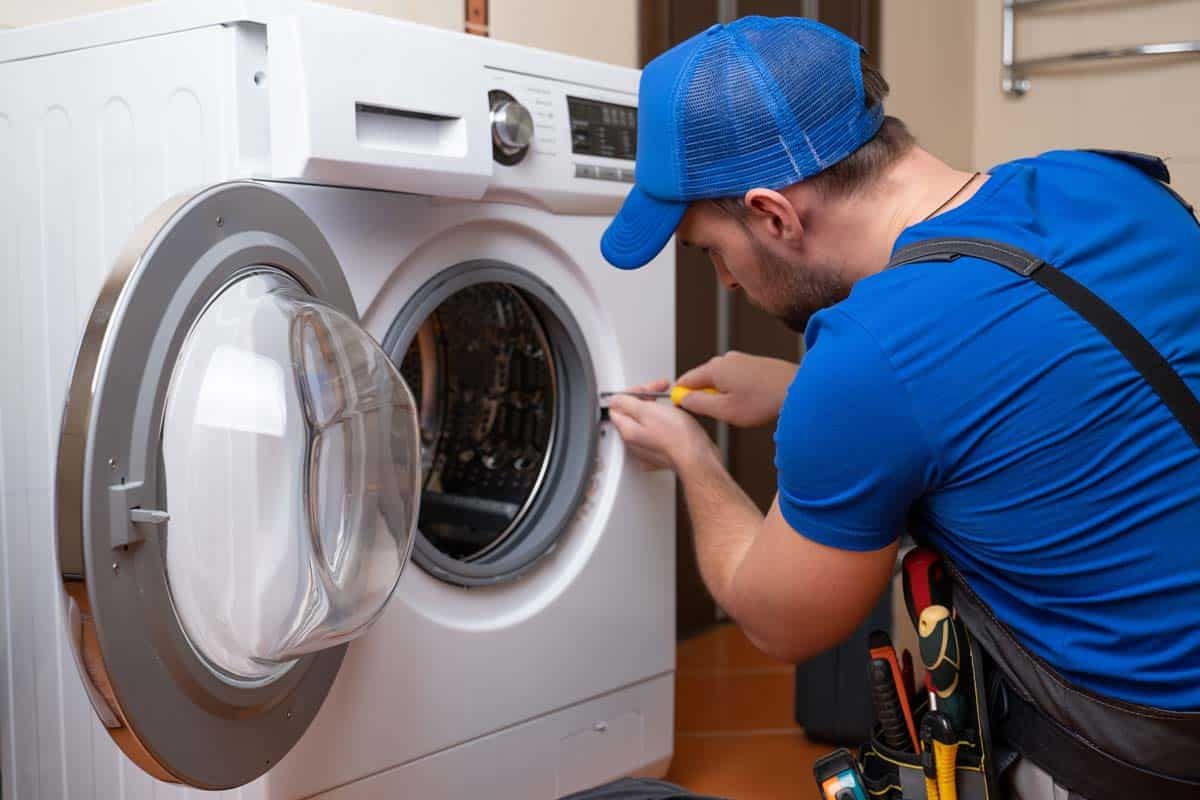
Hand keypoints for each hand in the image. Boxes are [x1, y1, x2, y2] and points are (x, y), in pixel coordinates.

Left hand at [607, 379, 719, 472]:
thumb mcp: (648, 411)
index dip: (632, 393)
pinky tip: (675, 418)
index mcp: (628, 431)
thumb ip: (627, 403)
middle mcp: (635, 443)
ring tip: (671, 404)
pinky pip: (658, 432)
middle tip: (661, 390)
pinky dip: (665, 422)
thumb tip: (614, 400)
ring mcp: (649, 449)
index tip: (646, 389)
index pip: (618, 407)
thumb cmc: (678, 437)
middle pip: (632, 414)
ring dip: (657, 409)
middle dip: (646, 399)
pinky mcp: (662, 452)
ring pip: (646, 422)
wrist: (697, 458)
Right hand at [675, 351, 797, 427]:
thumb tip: (683, 399)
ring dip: (722, 396)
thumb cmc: (765, 401)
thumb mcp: (725, 410)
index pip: (685, 380)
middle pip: (702, 380)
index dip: (681, 397)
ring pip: (719, 380)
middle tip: (721, 414)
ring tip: (741, 409)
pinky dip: (736, 391)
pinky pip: (734, 378)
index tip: (686, 411)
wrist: (798, 389)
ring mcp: (740, 359)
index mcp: (714, 368)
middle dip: (705, 397)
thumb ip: (698, 404)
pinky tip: (751, 401)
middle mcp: (725, 359)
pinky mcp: (752, 363)